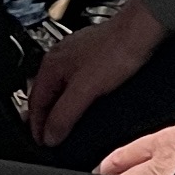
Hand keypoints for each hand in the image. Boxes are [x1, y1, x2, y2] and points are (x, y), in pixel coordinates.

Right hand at [26, 0, 167, 145]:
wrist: (140, 31)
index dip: (36, 126)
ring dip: (59, 108)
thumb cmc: (116, 50)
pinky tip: (83, 103)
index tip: (42, 143)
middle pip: (44, 95)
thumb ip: (65, 114)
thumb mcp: (86, 89)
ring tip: (64, 125)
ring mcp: (75, 56)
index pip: (34, 102)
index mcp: (51, 64)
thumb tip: (50, 135)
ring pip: (59, 88)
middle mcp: (60, 58)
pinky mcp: (92, 56)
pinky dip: (73, 99)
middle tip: (50, 138)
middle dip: (44, 118)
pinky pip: (74, 83)